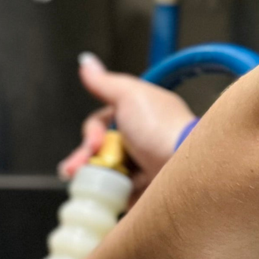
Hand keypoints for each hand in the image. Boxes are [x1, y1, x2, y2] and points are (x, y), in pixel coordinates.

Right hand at [57, 53, 194, 203]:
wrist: (186, 170)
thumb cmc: (160, 129)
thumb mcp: (130, 95)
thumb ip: (104, 82)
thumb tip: (85, 62)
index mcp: (140, 116)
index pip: (101, 123)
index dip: (90, 132)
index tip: (91, 143)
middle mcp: (141, 141)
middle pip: (99, 148)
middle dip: (81, 158)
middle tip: (72, 170)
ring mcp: (142, 169)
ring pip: (104, 171)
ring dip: (87, 176)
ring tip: (82, 185)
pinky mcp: (142, 193)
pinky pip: (115, 194)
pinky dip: (104, 195)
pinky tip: (98, 196)